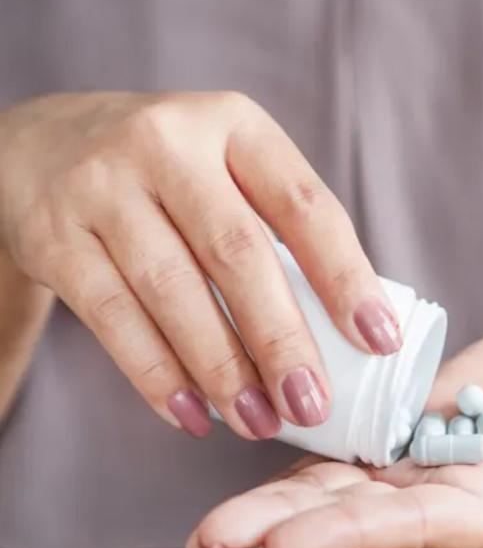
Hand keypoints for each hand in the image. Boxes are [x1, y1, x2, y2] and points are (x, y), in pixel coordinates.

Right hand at [0, 92, 397, 440]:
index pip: (305, 205)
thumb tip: (355, 336)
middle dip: (282, 341)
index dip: (346, 276)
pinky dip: (157, 376)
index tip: (379, 339)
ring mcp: (102, 185)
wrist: (39, 145)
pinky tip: (192, 414)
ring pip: (174, 291)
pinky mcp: (54, 235)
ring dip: (222, 370)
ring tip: (259, 423)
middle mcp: (168, 142)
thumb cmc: (173, 177)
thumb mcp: (228, 168)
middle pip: (239, 253)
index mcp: (236, 125)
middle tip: (314, 405)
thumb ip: (280, 231)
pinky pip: (114, 318)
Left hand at [184, 327, 482, 547]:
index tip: (282, 545)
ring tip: (205, 534)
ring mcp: (418, 471)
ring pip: (335, 488)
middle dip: (281, 529)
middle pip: (353, 517)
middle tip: (209, 545)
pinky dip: (297, 454)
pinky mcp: (405, 436)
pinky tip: (244, 455)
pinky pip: (344, 446)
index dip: (348, 534)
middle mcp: (443, 503)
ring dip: (270, 506)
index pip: (412, 527)